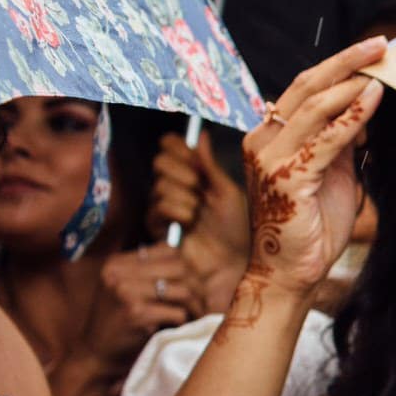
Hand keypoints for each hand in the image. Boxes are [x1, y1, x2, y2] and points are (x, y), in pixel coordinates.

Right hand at [73, 244, 206, 372]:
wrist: (95, 353)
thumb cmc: (117, 321)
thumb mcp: (124, 288)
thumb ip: (148, 272)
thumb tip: (189, 261)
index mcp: (116, 263)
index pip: (168, 250)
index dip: (186, 267)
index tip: (189, 283)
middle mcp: (118, 273)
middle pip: (180, 268)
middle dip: (197, 287)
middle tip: (200, 303)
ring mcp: (125, 292)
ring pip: (183, 290)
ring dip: (195, 307)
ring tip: (193, 316)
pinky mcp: (135, 313)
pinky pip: (178, 313)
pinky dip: (183, 322)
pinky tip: (175, 327)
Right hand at [150, 129, 249, 297]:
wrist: (234, 262)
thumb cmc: (238, 229)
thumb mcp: (228, 193)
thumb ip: (210, 165)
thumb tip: (200, 133)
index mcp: (195, 174)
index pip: (170, 146)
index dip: (177, 147)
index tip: (193, 156)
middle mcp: (177, 186)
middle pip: (160, 161)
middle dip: (182, 172)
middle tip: (200, 187)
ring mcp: (165, 206)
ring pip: (160, 185)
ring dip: (183, 197)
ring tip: (199, 213)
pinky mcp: (157, 226)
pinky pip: (157, 206)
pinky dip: (175, 210)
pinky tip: (189, 221)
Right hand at [228, 39, 385, 318]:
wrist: (290, 271)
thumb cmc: (312, 225)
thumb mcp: (333, 173)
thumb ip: (342, 141)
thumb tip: (365, 107)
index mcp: (269, 136)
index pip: (303, 88)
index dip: (338, 66)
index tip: (372, 51)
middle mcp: (262, 140)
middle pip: (306, 85)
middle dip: (347, 61)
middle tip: (381, 44)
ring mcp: (269, 158)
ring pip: (314, 106)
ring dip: (353, 83)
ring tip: (384, 68)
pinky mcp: (285, 178)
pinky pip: (325, 139)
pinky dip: (352, 116)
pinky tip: (374, 99)